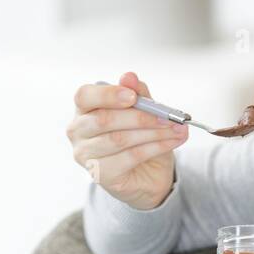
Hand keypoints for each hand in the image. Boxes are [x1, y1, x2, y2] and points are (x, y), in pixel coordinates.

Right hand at [66, 72, 187, 210]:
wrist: (148, 176)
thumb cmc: (140, 140)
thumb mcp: (144, 112)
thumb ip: (138, 94)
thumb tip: (129, 77)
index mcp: (84, 109)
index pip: (85, 96)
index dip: (108, 95)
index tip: (133, 96)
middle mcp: (78, 131)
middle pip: (104, 119)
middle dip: (140, 116)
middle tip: (167, 116)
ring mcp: (85, 155)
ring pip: (119, 139)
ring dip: (153, 133)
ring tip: (176, 129)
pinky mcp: (100, 174)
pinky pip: (130, 157)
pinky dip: (154, 147)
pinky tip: (171, 142)